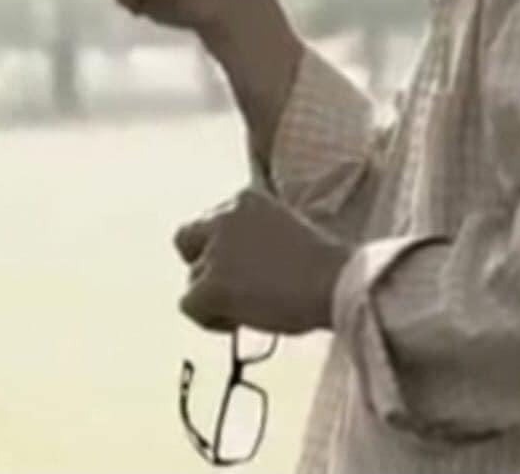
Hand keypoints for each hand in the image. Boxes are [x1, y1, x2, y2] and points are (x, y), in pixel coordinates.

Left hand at [174, 190, 351, 335]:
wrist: (333, 281)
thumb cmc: (322, 263)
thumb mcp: (284, 228)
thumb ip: (254, 235)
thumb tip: (238, 265)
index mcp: (245, 198)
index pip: (212, 221)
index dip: (222, 247)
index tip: (242, 266)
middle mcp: (224, 217)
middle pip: (187, 240)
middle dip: (202, 263)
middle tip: (225, 285)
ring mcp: (216, 251)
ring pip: (193, 279)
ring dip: (214, 296)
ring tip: (248, 306)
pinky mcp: (212, 284)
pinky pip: (189, 305)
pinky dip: (209, 318)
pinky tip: (238, 320)